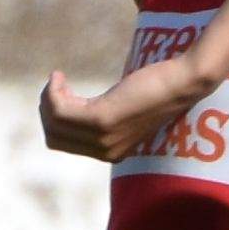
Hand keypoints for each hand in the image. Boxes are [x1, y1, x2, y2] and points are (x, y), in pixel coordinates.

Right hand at [41, 54, 220, 162]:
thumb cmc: (155, 89)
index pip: (61, 144)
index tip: (61, 94)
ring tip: (58, 79)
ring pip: (54, 121)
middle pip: (53, 135)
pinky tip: (59, 76)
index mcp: (110, 153)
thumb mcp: (124, 109)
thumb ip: (102, 117)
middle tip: (57, 85)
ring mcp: (104, 138)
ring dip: (48, 97)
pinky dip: (53, 90)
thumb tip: (68, 105)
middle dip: (47, 108)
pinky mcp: (102, 118)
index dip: (53, 119)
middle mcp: (106, 152)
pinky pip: (60, 109)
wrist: (182, 83)